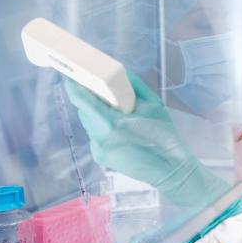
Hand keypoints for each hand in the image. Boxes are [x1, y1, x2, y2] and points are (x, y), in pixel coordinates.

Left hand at [64, 71, 228, 206]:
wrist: (170, 168)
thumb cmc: (164, 135)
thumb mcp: (154, 105)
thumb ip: (135, 86)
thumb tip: (120, 73)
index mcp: (111, 122)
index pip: (81, 100)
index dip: (73, 86)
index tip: (71, 76)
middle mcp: (99, 137)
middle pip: (84, 112)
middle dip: (90, 100)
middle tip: (104, 93)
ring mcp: (98, 150)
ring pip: (90, 124)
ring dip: (98, 115)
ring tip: (118, 114)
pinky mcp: (101, 158)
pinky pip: (96, 137)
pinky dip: (104, 130)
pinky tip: (121, 131)